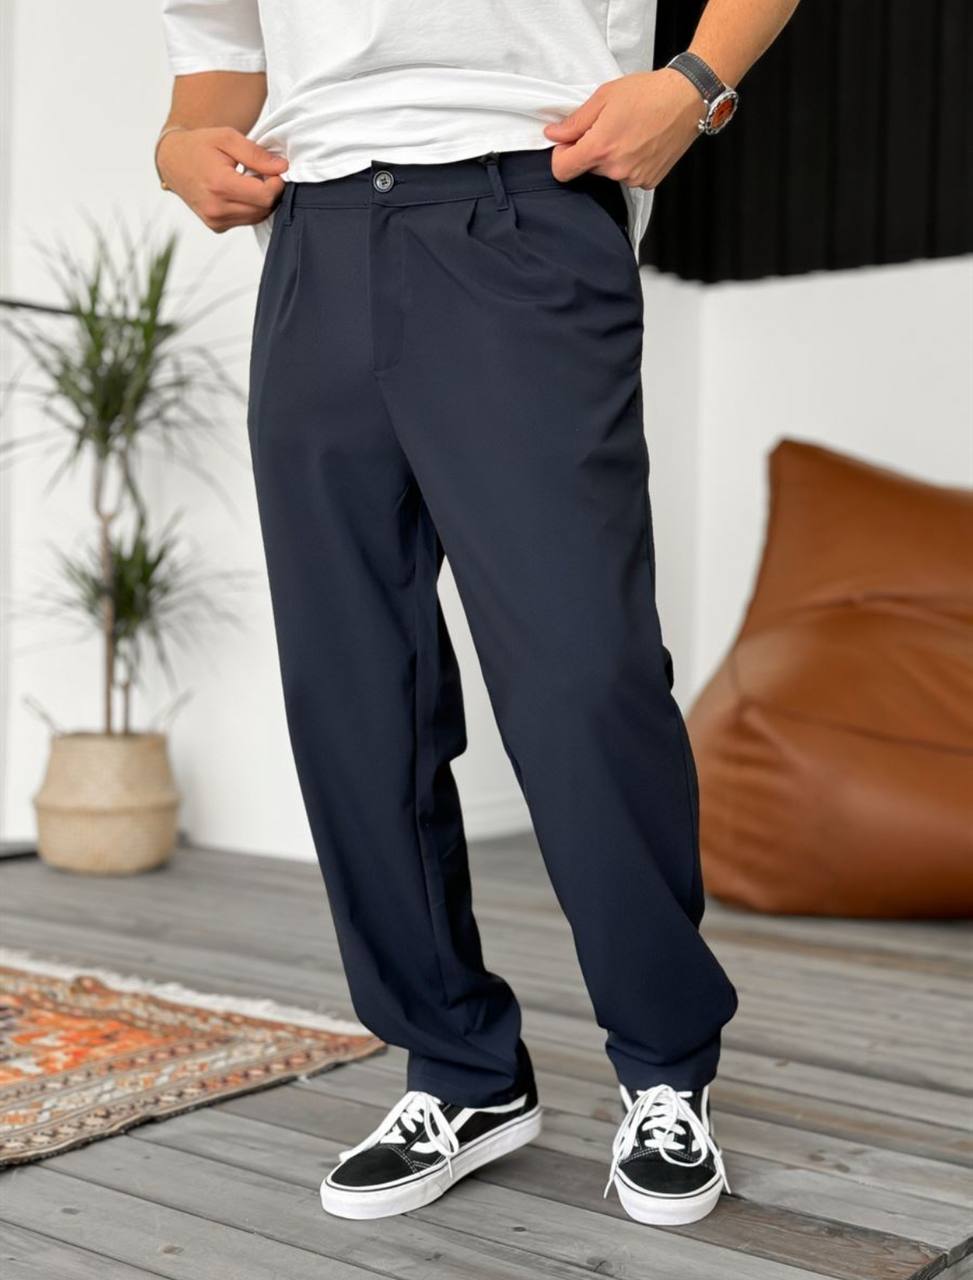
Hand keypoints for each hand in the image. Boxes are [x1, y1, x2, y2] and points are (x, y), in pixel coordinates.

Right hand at [157, 127, 287, 231]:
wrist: (172, 160)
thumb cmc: (199, 145)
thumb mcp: (227, 138)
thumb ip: (256, 154)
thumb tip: (282, 167)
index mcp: (219, 185)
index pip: (265, 196)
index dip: (277, 183)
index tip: (275, 170)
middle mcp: (216, 208)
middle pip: (263, 209)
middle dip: (271, 192)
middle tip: (264, 173)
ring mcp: (215, 220)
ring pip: (257, 217)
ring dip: (262, 201)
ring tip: (250, 180)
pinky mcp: (216, 226)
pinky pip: (246, 221)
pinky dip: (251, 208)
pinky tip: (241, 191)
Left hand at [544, 69, 703, 188]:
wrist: (687, 99)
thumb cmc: (649, 93)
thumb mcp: (604, 97)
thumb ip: (575, 121)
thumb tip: (554, 134)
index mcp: (600, 148)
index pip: (562, 170)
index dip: (561, 155)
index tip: (569, 143)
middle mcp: (616, 169)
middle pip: (587, 169)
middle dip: (591, 150)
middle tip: (609, 126)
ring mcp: (634, 178)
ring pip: (608, 173)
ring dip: (612, 156)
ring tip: (629, 132)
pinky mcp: (649, 181)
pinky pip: (628, 177)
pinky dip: (630, 163)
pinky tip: (641, 143)